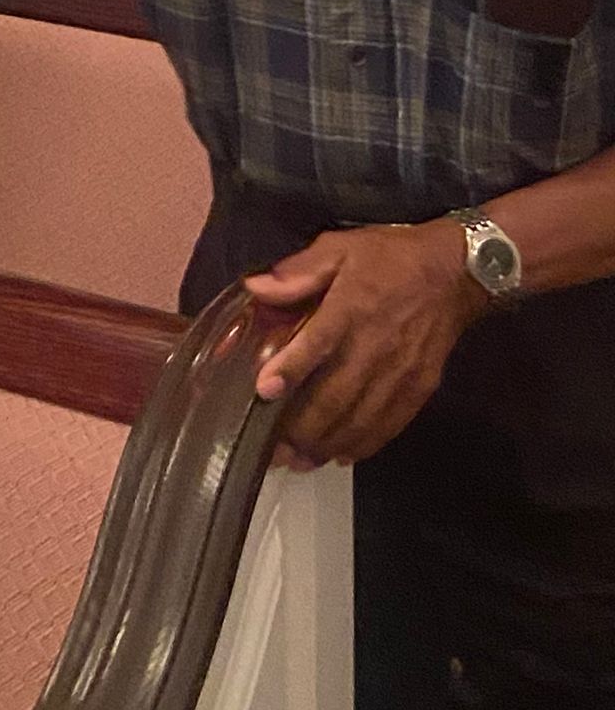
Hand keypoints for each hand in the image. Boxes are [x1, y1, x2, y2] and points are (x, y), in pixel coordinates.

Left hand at [245, 220, 485, 465]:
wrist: (454, 273)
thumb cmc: (390, 257)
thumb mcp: (341, 247)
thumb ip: (299, 271)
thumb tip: (255, 286)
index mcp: (351, 308)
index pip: (317, 344)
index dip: (290, 369)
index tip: (264, 391)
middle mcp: (375, 347)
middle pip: (337, 396)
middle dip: (303, 427)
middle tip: (274, 449)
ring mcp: (400, 373)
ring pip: (360, 419)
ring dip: (328, 444)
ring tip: (299, 461)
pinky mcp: (420, 388)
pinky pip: (389, 424)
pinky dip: (363, 445)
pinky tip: (340, 455)